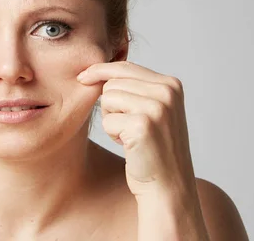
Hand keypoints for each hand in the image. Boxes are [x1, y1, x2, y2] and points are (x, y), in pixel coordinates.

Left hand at [77, 61, 196, 198]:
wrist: (168, 187)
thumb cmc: (153, 148)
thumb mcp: (152, 110)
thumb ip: (135, 87)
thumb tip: (96, 70)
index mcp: (171, 84)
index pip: (125, 67)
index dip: (100, 71)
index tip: (82, 77)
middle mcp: (167, 92)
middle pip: (112, 82)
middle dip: (110, 105)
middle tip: (128, 126)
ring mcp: (157, 108)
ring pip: (107, 98)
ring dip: (111, 119)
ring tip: (130, 135)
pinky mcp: (143, 125)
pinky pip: (107, 120)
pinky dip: (112, 134)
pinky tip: (130, 146)